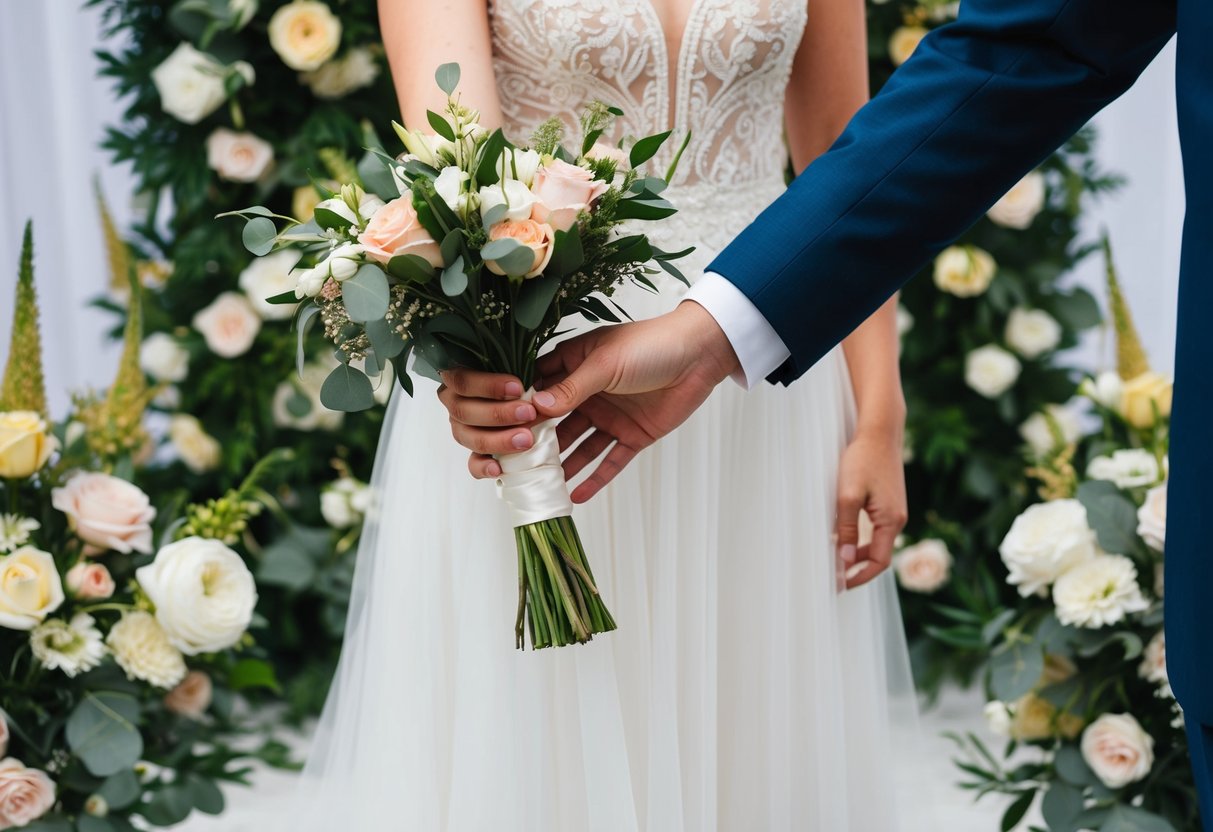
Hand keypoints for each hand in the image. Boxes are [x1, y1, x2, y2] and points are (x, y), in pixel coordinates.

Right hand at [437, 301, 739, 500]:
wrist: (701, 355)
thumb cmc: (651, 344)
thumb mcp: (604, 363)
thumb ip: (570, 387)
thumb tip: (533, 408)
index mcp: (575, 366)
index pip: (537, 389)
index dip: (519, 409)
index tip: (497, 429)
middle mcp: (588, 393)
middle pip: (554, 424)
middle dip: (534, 445)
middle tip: (513, 467)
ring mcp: (609, 415)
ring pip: (578, 447)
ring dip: (561, 466)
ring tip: (539, 488)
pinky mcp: (633, 435)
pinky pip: (609, 461)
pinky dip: (594, 479)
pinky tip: (575, 496)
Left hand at [834, 425, 907, 589]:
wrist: (880, 432)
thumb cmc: (863, 460)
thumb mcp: (848, 496)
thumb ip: (846, 529)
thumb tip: (844, 560)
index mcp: (891, 521)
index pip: (878, 562)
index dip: (859, 577)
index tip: (840, 584)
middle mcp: (897, 520)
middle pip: (878, 555)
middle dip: (856, 569)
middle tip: (833, 576)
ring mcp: (894, 511)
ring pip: (875, 542)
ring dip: (856, 553)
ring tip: (833, 560)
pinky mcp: (888, 503)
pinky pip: (875, 529)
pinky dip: (859, 538)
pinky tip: (841, 537)